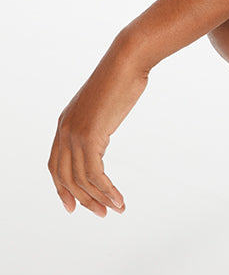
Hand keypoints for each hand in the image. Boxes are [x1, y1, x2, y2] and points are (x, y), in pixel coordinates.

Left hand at [48, 39, 147, 215]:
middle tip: (101, 213)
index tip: (74, 206)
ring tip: (116, 208)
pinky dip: (107, 190)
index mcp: (64, 124)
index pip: (55, 166)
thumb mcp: (102, 106)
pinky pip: (95, 173)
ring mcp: (75, 133)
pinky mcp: (90, 135)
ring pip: (82, 179)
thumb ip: (96, 123)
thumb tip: (100, 135)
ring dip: (99, 198)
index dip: (62, 189)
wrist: (127, 61)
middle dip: (83, 199)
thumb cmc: (121, 78)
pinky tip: (119, 198)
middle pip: (66, 177)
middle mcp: (64, 130)